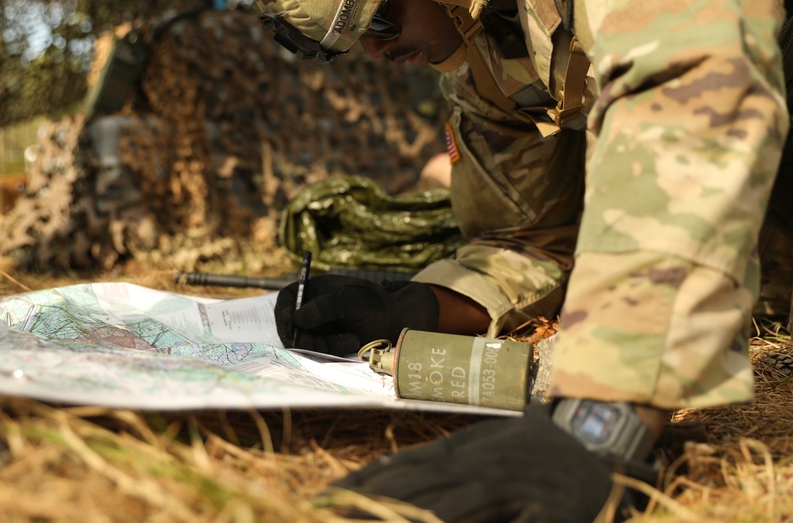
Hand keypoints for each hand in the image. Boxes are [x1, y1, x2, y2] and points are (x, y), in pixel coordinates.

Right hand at [273, 274, 438, 353]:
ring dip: (324, 344)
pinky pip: (319, 350)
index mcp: (316, 290)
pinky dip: (333, 349)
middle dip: (305, 337)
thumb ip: (323, 307)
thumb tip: (297, 318)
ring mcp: (321, 325)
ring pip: (306, 341)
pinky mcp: (329, 341)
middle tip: (321, 344)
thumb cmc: (377, 305)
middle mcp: (315, 307)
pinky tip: (352, 342)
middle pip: (292, 324)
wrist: (399, 322)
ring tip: (350, 339)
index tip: (289, 330)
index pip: (288, 298)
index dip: (282, 313)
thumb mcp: (350, 300)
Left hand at [327, 409, 647, 522]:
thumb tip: (429, 424)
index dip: (363, 481)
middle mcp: (479, 465)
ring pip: (443, 506)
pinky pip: (487, 522)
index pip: (402, 465)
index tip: (327, 496)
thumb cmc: (550, 447)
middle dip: (365, 503)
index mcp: (465, 449)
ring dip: (402, 517)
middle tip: (328, 514)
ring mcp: (507, 486)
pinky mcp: (538, 511)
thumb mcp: (506, 431)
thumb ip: (468, 431)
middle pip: (412, 486)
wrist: (608, 456)